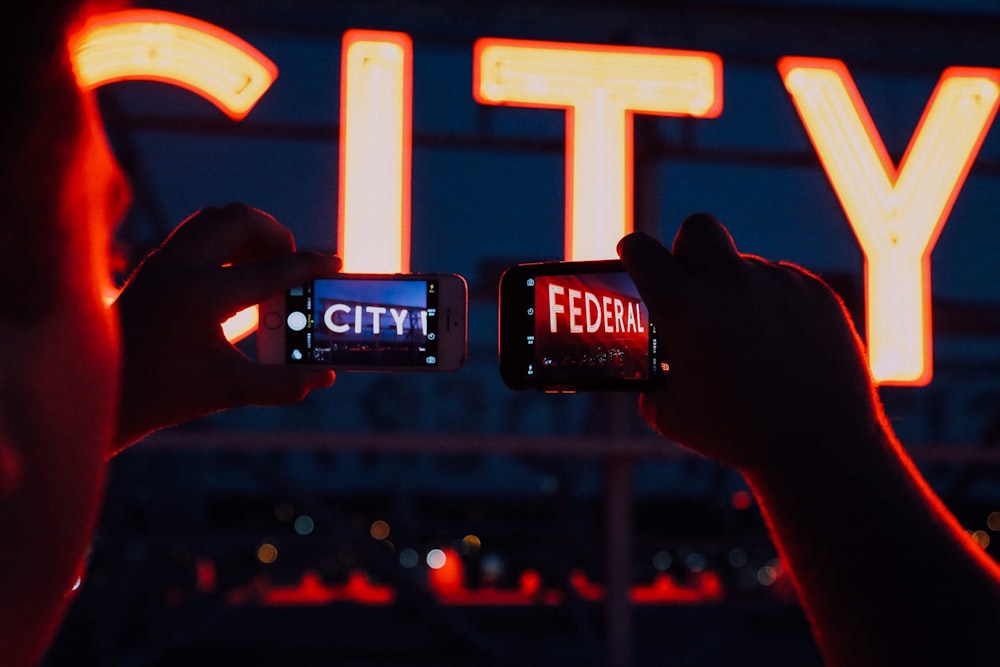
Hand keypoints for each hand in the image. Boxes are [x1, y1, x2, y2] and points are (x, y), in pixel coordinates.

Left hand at [113, 204, 339, 452]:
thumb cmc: (164, 394)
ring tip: (266, 265)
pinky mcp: (153, 264)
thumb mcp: (230, 390)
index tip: (334, 263)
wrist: (99, 392)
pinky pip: (198, 231)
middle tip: (292, 263)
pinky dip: (226, 240)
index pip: (272, 269)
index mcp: (204, 296)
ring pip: (216, 218)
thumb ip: (283, 384)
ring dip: (249, 232)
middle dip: (277, 235)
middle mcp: (181, 267)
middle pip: (241, 219)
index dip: (309, 266)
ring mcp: (162, 261)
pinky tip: (236, 274)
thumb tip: (324, 378)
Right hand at [618, 213, 880, 471]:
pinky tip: (783, 347)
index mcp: (681, 306)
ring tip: (749, 343)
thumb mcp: (669, 413)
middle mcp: (727, 282)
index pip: (642, 250)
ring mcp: (776, 282)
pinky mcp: (816, 293)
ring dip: (738, 291)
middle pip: (698, 230)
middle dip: (688, 249)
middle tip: (692, 282)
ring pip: (746, 267)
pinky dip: (777, 307)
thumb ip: (655, 376)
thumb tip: (656, 365)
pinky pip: (786, 284)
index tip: (634, 257)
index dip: (634, 252)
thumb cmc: (735, 435)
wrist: (818, 448)